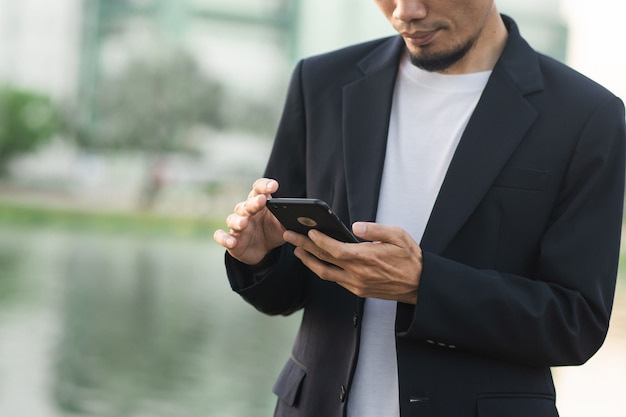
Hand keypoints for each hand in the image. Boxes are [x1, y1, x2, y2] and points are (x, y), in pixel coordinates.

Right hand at [213, 178, 285, 264]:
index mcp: (260, 202)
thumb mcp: (284, 227)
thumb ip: (290, 221)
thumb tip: (305, 219)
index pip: (259, 188)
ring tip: (244, 223)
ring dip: (238, 220)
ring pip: (233, 219)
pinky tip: (231, 241)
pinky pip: (222, 236)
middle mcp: (246, 211)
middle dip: (253, 202)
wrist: (263, 251)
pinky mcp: (230, 239)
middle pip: (247, 204)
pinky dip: (224, 238)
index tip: (274, 186)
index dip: (265, 186)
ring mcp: (237, 225)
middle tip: (261, 200)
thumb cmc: (273, 232)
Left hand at [284, 222, 421, 303]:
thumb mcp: (397, 236)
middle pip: (324, 260)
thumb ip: (374, 230)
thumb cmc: (410, 258)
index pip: (335, 249)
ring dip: (309, 261)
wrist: (420, 285)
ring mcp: (357, 285)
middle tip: (289, 236)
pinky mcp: (359, 291)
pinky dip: (323, 269)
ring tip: (298, 250)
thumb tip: (356, 227)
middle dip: (304, 247)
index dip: (318, 241)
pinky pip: (335, 279)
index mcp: (366, 259)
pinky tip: (317, 261)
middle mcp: (358, 274)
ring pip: (325, 273)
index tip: (307, 231)